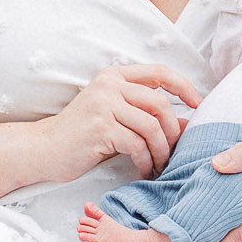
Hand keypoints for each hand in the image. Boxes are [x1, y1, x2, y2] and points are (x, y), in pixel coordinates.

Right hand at [41, 65, 200, 180]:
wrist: (43, 149)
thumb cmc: (82, 135)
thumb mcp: (116, 117)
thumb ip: (147, 115)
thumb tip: (191, 123)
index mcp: (114, 76)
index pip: (159, 72)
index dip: (184, 86)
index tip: (198, 103)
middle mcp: (109, 85)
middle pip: (160, 103)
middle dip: (174, 130)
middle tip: (175, 150)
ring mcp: (104, 105)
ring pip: (152, 126)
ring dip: (162, 150)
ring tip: (160, 164)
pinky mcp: (101, 128)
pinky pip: (138, 145)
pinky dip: (147, 161)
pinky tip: (145, 170)